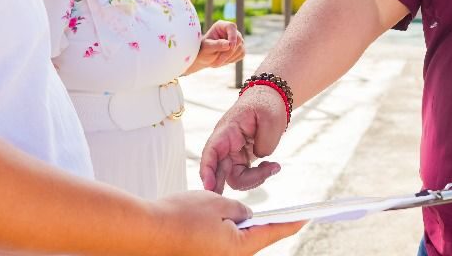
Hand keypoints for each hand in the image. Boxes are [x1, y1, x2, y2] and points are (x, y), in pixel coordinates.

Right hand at [147, 190, 304, 254]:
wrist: (145, 231)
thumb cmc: (181, 215)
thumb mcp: (218, 202)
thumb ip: (238, 208)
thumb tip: (245, 215)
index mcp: (239, 248)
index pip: (271, 233)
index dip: (290, 223)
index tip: (305, 218)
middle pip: (252, 240)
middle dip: (256, 222)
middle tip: (266, 208)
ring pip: (233, 241)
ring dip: (234, 225)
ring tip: (227, 209)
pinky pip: (218, 243)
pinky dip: (220, 230)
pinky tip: (212, 218)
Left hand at [187, 20, 245, 73]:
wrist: (206, 57)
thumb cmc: (204, 50)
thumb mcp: (207, 47)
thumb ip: (216, 45)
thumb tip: (228, 44)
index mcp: (221, 26)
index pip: (231, 27)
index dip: (232, 36)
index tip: (231, 46)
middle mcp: (231, 31)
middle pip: (238, 39)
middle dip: (229, 52)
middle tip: (217, 62)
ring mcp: (237, 39)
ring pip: (240, 48)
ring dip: (229, 58)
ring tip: (217, 61)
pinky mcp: (240, 48)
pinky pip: (241, 54)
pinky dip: (232, 60)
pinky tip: (223, 60)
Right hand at [200, 88, 289, 192]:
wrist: (270, 100)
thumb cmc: (266, 105)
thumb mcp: (271, 119)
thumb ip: (264, 143)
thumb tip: (259, 160)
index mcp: (227, 130)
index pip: (211, 151)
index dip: (207, 170)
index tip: (209, 187)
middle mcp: (225, 144)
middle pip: (219, 171)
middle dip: (231, 184)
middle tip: (245, 194)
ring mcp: (232, 153)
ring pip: (233, 177)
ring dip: (253, 179)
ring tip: (273, 166)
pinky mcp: (240, 159)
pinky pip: (243, 175)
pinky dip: (257, 176)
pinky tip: (271, 167)